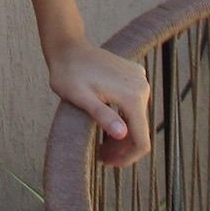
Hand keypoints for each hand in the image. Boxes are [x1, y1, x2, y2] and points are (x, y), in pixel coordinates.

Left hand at [47, 41, 151, 165]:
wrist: (67, 48)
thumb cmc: (68, 74)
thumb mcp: (80, 98)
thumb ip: (102, 115)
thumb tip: (122, 134)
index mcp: (132, 95)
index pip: (141, 141)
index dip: (127, 158)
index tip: (107, 163)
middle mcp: (142, 87)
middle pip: (140, 130)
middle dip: (122, 148)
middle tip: (100, 157)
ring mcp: (140, 79)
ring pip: (137, 118)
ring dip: (122, 134)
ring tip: (101, 144)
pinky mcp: (134, 75)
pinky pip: (134, 104)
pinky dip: (123, 118)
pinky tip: (107, 123)